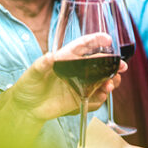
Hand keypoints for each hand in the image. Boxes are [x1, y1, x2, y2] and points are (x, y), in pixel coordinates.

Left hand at [9, 35, 125, 120]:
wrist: (26, 108)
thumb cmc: (28, 86)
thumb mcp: (32, 73)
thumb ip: (41, 65)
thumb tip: (50, 57)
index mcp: (66, 58)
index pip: (83, 46)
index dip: (96, 40)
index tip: (107, 39)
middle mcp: (76, 69)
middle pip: (99, 62)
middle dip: (113, 63)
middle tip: (122, 66)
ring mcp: (80, 83)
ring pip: (102, 79)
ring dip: (110, 80)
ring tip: (110, 85)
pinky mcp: (80, 97)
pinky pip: (96, 96)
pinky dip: (102, 96)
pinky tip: (102, 95)